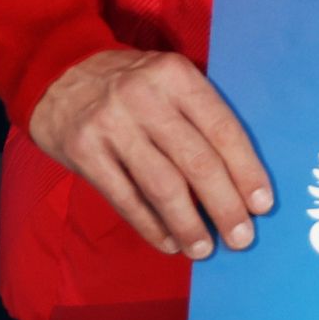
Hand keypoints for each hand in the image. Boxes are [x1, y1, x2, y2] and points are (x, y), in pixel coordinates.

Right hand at [28, 49, 273, 259]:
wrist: (56, 70)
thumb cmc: (129, 84)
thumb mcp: (167, 80)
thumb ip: (198, 116)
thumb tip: (239, 178)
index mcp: (176, 76)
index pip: (223, 130)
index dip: (247, 171)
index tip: (262, 205)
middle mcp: (145, 98)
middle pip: (197, 162)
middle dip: (225, 206)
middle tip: (242, 238)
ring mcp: (111, 125)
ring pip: (162, 186)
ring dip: (189, 224)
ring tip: (204, 249)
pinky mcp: (83, 150)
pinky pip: (125, 198)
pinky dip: (150, 225)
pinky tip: (168, 242)